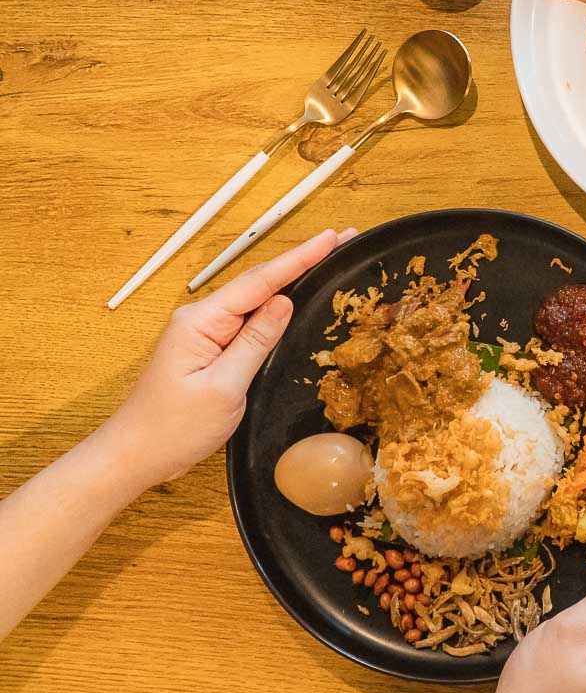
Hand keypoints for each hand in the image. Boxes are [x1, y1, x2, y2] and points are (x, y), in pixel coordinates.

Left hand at [100, 227, 353, 489]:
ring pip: (256, 299)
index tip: (332, 238)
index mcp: (201, 321)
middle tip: (342, 241)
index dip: (299, 259)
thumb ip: (254, 342)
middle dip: (301, 261)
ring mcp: (205, 332)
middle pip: (259, 282)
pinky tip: (296, 299)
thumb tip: (284, 302)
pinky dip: (276, 307)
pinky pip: (249, 320)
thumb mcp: (223, 387)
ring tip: (328, 262)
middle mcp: (202, 318)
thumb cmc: (173, 428)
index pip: (259, 282)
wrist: (136, 455)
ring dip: (291, 280)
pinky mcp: (211, 348)